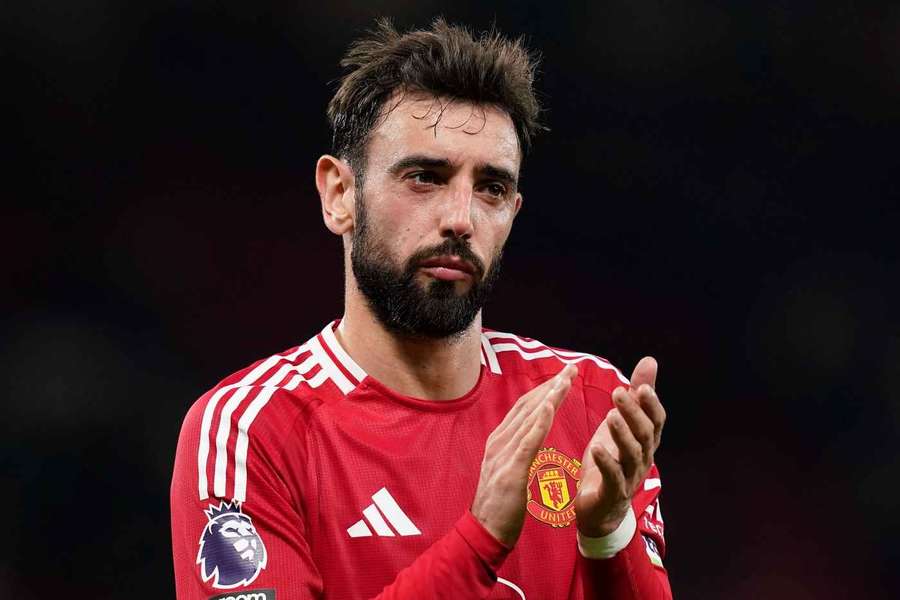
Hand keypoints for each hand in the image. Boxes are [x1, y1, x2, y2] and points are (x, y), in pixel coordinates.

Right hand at [471, 364, 576, 546]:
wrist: (483, 534)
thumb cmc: (499, 507)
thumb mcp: (507, 471)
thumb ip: (518, 452)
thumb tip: (532, 437)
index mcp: (499, 441)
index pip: (524, 408)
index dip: (544, 390)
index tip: (563, 376)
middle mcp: (499, 442)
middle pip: (528, 406)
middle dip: (551, 385)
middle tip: (571, 368)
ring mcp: (503, 455)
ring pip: (529, 417)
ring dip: (550, 395)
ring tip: (567, 378)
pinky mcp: (511, 470)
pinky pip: (529, 440)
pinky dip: (540, 419)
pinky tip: (552, 404)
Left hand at [574, 357, 666, 536]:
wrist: (600, 509)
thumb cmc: (613, 459)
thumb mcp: (622, 423)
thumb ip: (637, 395)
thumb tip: (650, 361)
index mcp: (646, 441)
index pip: (657, 420)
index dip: (651, 404)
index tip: (642, 386)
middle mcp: (643, 458)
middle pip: (644, 434)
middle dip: (633, 413)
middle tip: (618, 392)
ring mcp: (630, 477)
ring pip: (631, 454)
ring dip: (621, 434)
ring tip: (610, 416)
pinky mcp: (613, 493)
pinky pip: (613, 478)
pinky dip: (607, 463)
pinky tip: (596, 449)